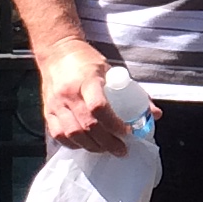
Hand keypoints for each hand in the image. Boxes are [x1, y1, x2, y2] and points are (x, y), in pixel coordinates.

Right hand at [39, 38, 130, 155]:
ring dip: (92, 146)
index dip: (115, 125)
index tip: (128, 132)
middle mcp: (69, 94)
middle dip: (107, 142)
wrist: (57, 52)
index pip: (99, 107)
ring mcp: (56, 104)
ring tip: (105, 149)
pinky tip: (86, 145)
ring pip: (72, 134)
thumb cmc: (86, 61)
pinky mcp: (47, 112)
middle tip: (121, 149)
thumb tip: (154, 114)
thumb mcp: (111, 70)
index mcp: (87, 80)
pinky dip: (73, 144)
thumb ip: (133, 92)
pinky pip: (58, 135)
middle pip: (87, 126)